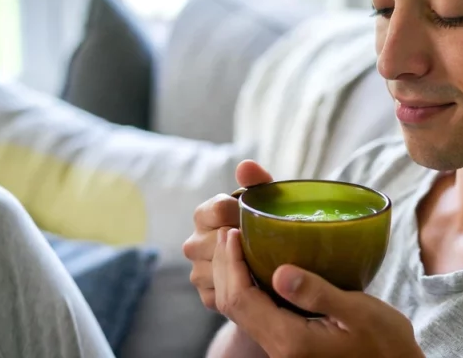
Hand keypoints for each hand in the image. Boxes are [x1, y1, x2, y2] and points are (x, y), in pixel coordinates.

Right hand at [183, 160, 273, 309]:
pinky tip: (259, 282)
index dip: (242, 214)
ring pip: (220, 269)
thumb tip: (246, 166)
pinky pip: (225, 294)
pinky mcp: (207, 296)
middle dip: (245, 241)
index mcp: (203, 215)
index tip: (260, 218)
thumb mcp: (265, 201)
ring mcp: (197, 272)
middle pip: (217, 242)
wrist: (269, 265)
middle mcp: (193, 244)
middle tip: (269, 243)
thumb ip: (256, 181)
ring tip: (268, 262)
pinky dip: (243, 288)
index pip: (217, 210)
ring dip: (244, 266)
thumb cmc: (265, 226)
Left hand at [213, 227, 423, 357]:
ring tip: (237, 244)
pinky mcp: (288, 346)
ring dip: (232, 277)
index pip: (241, 300)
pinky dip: (247, 288)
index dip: (231, 264)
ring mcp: (281, 350)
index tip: (233, 232)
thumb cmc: (384, 343)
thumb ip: (318, 293)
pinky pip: (255, 316)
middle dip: (225, 267)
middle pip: (232, 306)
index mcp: (291, 340)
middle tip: (229, 231)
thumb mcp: (358, 311)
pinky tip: (256, 267)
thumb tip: (279, 271)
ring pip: (240, 312)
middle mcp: (279, 349)